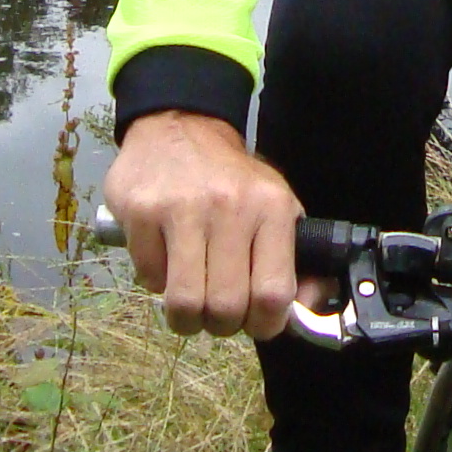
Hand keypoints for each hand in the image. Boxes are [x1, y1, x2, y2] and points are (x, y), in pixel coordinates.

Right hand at [103, 110, 314, 340]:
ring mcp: (183, 208)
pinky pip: (149, 278)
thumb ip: (295, 260)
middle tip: (217, 312)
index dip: (264, 325)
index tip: (255, 323)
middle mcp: (230, 206)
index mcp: (271, 208)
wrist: (180, 126)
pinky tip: (165, 259)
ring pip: (185, 303)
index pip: (274, 293)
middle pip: (226, 306)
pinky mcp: (143, 212)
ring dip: (186, 317)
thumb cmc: (232, 179)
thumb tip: (309, 309)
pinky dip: (156, 281)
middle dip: (221, 324)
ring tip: (190, 301)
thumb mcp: (276, 207)